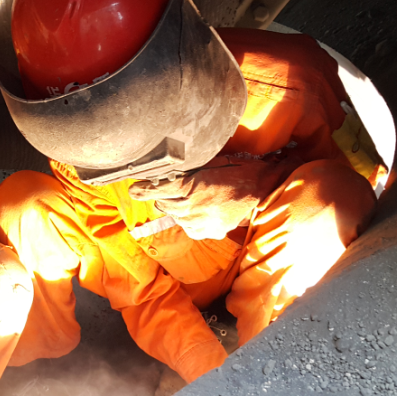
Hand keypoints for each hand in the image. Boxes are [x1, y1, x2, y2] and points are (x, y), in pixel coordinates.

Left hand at [129, 156, 298, 240]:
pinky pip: (190, 230)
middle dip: (161, 197)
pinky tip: (195, 213)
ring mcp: (203, 222)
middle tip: (166, 192)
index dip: (143, 189)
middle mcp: (195, 207)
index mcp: (193, 186)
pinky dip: (188, 222)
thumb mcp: (210, 163)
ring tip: (186, 201)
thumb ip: (187, 169)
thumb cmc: (237, 170)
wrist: (263, 188)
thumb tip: (164, 171)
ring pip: (176, 218)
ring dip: (175, 210)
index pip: (159, 189)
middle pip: (164, 205)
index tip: (133, 190)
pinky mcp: (212, 232)